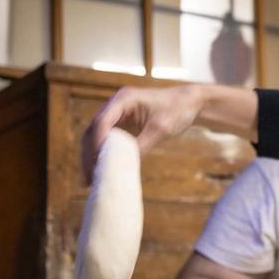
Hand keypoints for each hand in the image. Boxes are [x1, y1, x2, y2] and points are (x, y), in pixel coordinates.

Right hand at [81, 85, 206, 183]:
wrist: (189, 103)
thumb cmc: (177, 110)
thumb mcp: (161, 129)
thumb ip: (143, 145)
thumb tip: (124, 167)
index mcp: (123, 99)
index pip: (101, 121)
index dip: (97, 143)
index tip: (97, 163)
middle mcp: (116, 105)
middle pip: (93, 130)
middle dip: (89, 154)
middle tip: (89, 177)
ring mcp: (117, 114)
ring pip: (95, 136)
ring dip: (92, 156)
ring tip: (91, 179)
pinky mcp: (121, 124)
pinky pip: (106, 140)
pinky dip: (102, 155)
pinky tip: (102, 172)